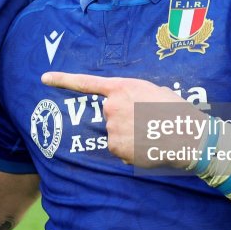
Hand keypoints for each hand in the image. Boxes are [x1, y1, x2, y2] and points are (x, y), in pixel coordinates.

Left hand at [41, 72, 197, 169]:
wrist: (187, 135)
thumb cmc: (176, 111)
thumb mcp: (155, 92)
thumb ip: (135, 96)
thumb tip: (131, 109)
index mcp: (122, 88)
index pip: (86, 83)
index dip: (63, 80)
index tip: (43, 78)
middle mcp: (111, 106)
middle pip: (110, 114)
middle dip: (125, 119)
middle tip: (148, 122)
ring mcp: (112, 127)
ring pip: (115, 133)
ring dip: (129, 136)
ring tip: (151, 134)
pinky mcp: (115, 146)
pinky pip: (119, 150)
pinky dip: (131, 151)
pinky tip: (146, 147)